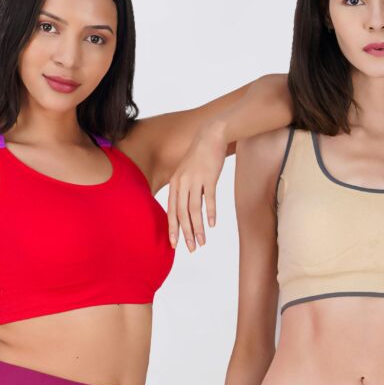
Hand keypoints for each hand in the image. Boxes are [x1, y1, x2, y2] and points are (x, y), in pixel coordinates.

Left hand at [168, 125, 227, 251]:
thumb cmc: (200, 157)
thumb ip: (186, 191)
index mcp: (175, 183)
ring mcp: (195, 179)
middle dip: (185, 233)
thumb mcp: (188, 173)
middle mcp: (182, 182)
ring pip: (194, 209)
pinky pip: (209, 198)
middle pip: (181, 213)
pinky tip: (211, 225)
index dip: (172, 229)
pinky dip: (210, 212)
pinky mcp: (209, 176)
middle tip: (191, 249)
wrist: (211, 136)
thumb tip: (188, 211)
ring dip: (197, 228)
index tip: (174, 245)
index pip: (171, 211)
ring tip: (202, 242)